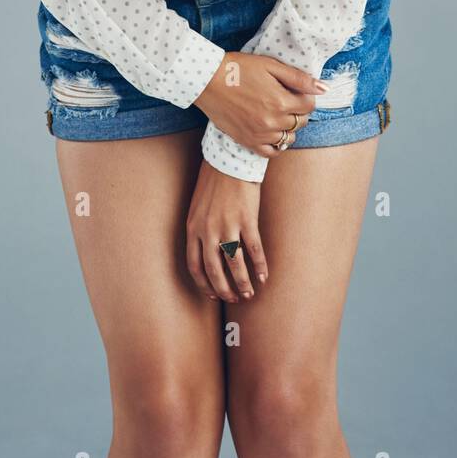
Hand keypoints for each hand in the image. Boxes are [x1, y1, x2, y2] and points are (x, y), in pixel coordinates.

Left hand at [186, 160, 267, 301]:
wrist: (229, 159)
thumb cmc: (213, 181)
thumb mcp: (197, 206)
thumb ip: (199, 228)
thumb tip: (207, 251)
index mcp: (193, 227)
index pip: (194, 266)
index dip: (204, 284)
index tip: (213, 295)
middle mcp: (208, 230)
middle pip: (214, 270)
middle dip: (223, 289)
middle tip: (233, 298)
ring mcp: (227, 226)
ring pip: (234, 264)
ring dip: (242, 283)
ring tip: (249, 294)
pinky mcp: (247, 219)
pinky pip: (254, 250)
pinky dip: (259, 266)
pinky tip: (264, 276)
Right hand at [194, 51, 322, 159]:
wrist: (207, 80)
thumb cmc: (239, 68)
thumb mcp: (270, 66)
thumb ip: (298, 78)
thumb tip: (324, 88)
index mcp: (281, 101)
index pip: (309, 106)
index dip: (305, 96)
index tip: (295, 90)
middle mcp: (273, 122)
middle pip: (300, 122)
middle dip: (298, 111)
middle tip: (284, 99)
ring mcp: (260, 134)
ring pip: (288, 138)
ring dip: (288, 127)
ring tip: (275, 113)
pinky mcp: (248, 142)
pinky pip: (272, 152)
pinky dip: (276, 144)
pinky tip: (270, 131)